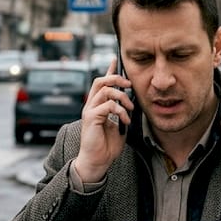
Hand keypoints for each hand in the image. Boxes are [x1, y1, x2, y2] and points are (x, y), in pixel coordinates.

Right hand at [72, 56, 133, 182]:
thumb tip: (130, 103)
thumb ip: (122, 113)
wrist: (97, 161)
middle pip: (100, 80)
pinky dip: (119, 111)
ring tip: (130, 108)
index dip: (109, 70)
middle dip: (116, 78)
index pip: (102, 82)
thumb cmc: (107, 146)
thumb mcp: (119, 125)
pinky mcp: (91, 118)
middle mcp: (91, 105)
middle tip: (129, 84)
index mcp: (97, 105)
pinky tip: (125, 120)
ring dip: (121, 97)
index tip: (116, 59)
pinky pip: (107, 106)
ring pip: (105, 90)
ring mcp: (90, 111)